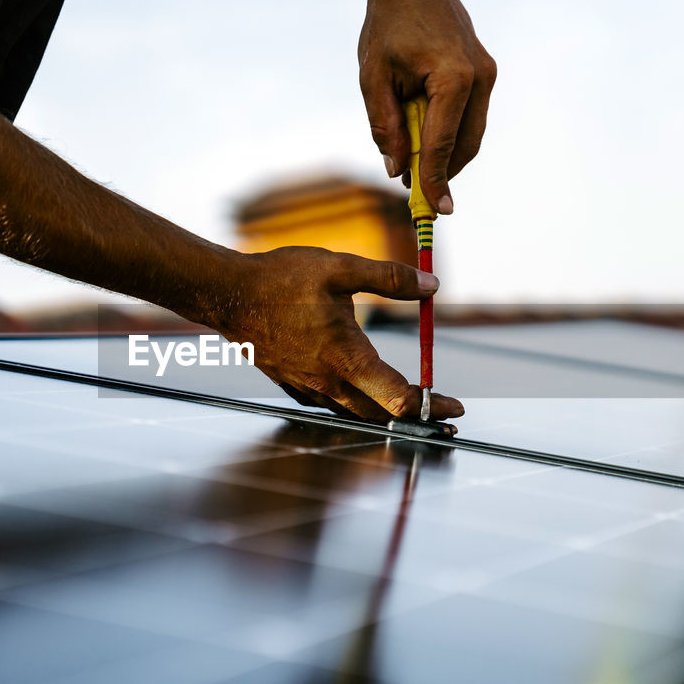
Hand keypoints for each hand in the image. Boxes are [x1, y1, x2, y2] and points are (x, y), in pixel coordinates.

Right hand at [213, 247, 462, 420]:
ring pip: (356, 413)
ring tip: (412, 404)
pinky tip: (362, 392)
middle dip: (418, 415)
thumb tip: (432, 286)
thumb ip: (390, 278)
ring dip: (387, 412)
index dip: (432, 405)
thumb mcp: (340, 268)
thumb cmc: (281, 279)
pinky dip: (355, 406)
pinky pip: (331, 406)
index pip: (399, 399)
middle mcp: (328, 383)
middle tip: (444, 410)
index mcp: (346, 359)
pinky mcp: (292, 384)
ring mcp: (308, 388)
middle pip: (382, 414)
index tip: (454, 405)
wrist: (228, 294)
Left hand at [357, 0, 495, 214]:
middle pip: (465, 145)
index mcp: (453, 76)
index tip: (432, 212)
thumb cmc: (388, 27)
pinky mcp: (485, 74)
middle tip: (416, 198)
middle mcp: (480, 76)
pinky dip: (449, 135)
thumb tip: (397, 170)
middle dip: (442, 174)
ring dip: (445, 156)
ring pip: (470, 135)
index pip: (443, 142)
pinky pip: (469, 118)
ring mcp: (487, 75)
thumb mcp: (373, 78)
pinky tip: (422, 137)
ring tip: (412, 164)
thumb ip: (385, 126)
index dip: (434, 180)